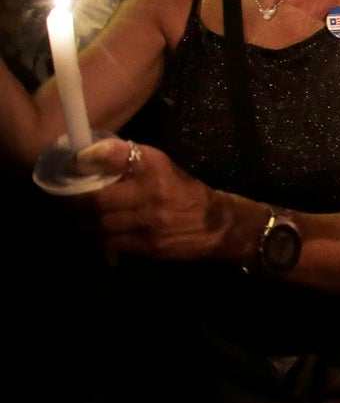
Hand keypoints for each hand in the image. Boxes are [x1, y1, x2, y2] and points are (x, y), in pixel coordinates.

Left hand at [72, 136, 219, 260]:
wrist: (215, 225)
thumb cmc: (182, 190)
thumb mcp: (161, 166)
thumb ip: (128, 161)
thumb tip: (86, 156)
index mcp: (157, 167)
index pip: (121, 156)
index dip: (94, 156)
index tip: (76, 159)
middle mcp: (153, 193)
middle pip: (99, 199)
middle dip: (73, 200)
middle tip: (60, 197)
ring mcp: (151, 222)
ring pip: (99, 223)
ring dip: (78, 220)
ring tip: (70, 215)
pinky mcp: (149, 246)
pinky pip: (109, 242)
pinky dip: (93, 236)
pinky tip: (88, 230)